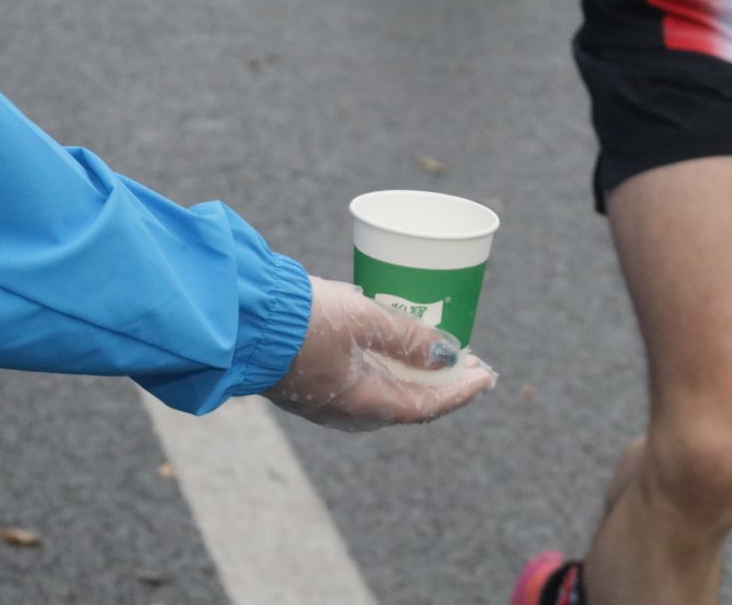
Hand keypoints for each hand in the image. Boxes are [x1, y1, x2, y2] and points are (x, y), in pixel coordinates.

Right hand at [263, 278, 495, 431]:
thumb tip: (449, 354)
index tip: (487, 376)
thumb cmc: (306, 322)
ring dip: (415, 373)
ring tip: (437, 352)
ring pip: (385, 391)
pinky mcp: (312, 382)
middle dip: (442, 382)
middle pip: (408, 401)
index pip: (427, 405)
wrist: (245, 325)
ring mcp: (328, 400)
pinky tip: (392, 345)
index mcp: (365, 403)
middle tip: (469, 363)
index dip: (460, 391)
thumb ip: (408, 337)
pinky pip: (363, 380)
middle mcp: (348, 410)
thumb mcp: (365, 320)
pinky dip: (388, 366)